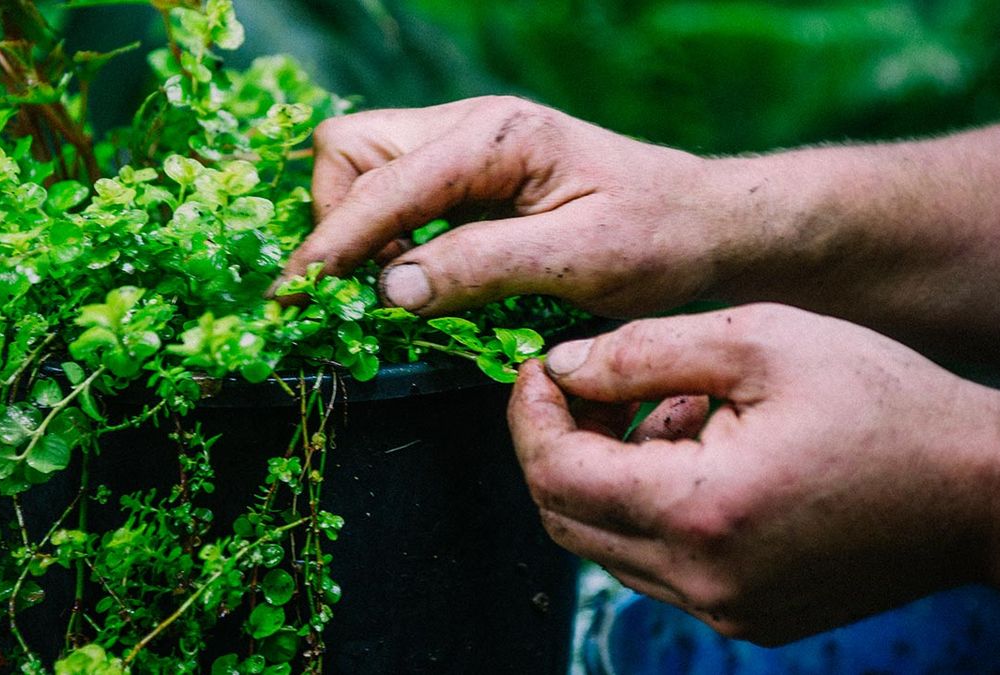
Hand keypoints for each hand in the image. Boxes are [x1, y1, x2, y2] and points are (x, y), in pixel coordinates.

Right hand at [280, 96, 727, 316]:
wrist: (707, 225)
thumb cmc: (658, 239)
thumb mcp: (578, 260)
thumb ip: (480, 266)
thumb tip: (386, 289)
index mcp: (495, 137)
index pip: (380, 184)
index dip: (330, 244)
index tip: (292, 300)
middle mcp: (471, 126)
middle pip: (351, 151)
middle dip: (336, 221)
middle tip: (356, 295)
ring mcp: (469, 146)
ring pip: (366, 168)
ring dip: (359, 231)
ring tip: (389, 293)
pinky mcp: (473, 174)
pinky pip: (399, 193)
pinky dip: (387, 236)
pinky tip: (417, 279)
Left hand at [507, 303, 999, 643]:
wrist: (981, 491)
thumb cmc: (884, 404)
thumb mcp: (760, 342)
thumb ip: (644, 350)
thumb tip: (563, 365)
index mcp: (701, 512)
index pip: (555, 474)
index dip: (530, 415)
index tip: (541, 366)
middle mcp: (702, 578)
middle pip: (565, 516)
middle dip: (556, 441)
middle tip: (589, 382)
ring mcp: (723, 608)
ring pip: (604, 542)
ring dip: (604, 471)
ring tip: (670, 409)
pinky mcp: (744, 614)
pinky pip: (654, 562)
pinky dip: (646, 504)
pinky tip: (698, 450)